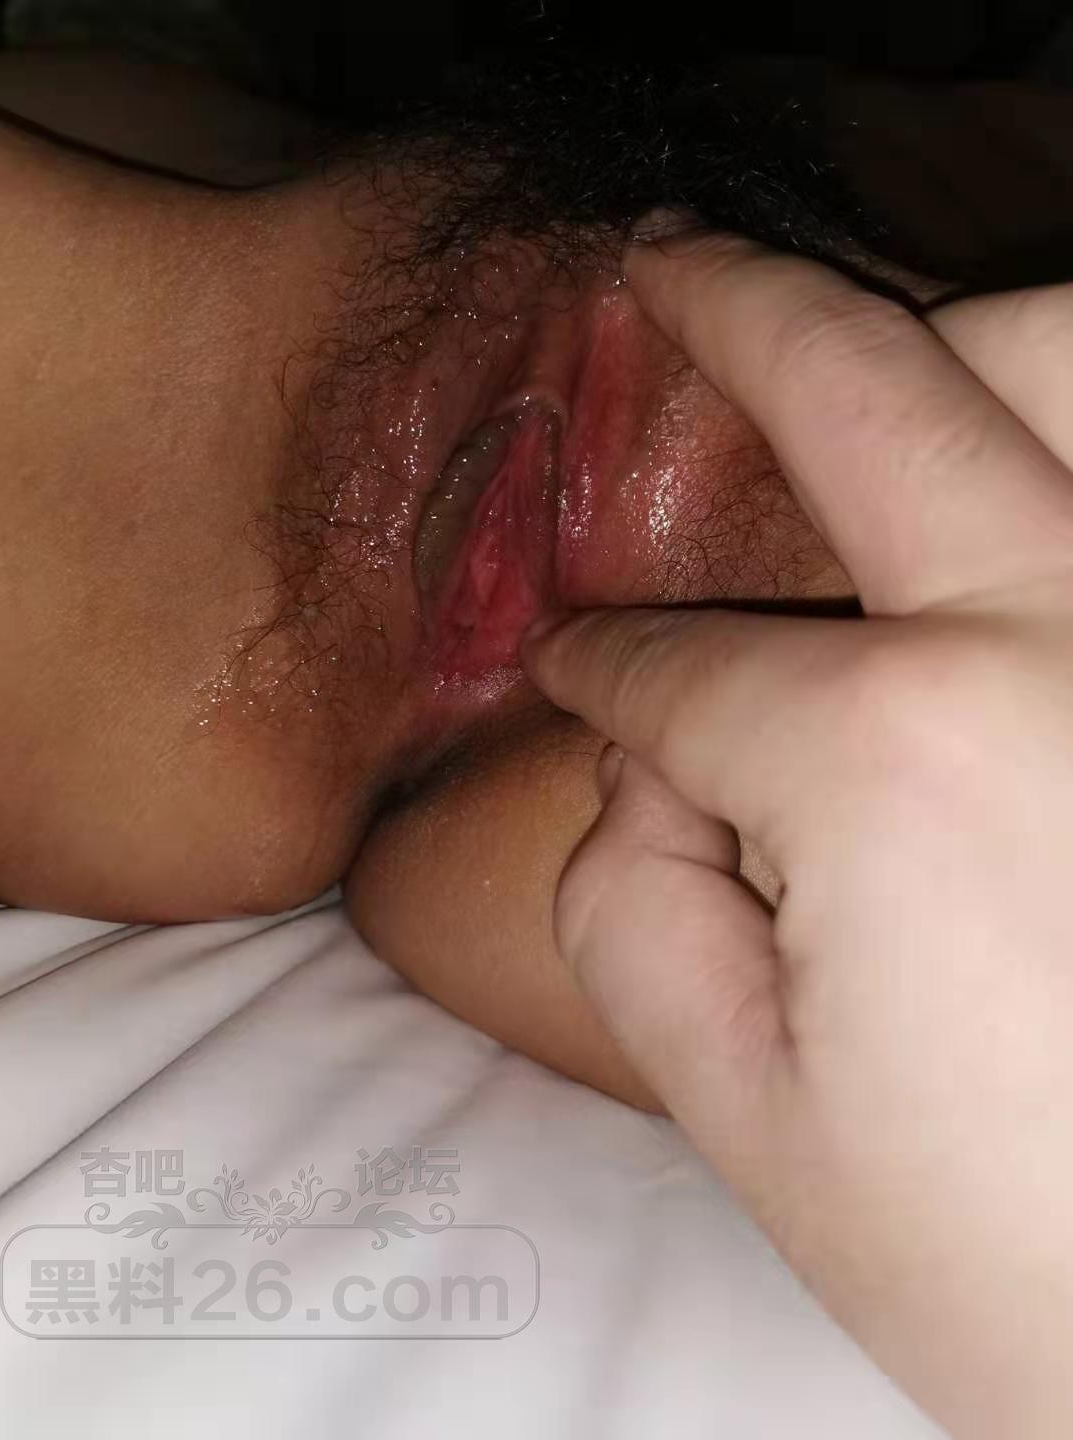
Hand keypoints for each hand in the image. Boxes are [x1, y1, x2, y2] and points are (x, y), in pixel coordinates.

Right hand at [523, 228, 1072, 1437]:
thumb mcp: (740, 1112)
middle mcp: (1056, 641)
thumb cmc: (1015, 1271)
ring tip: (847, 347)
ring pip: (1062, 367)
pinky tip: (993, 464)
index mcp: (888, 757)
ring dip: (935, 332)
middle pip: (866, 387)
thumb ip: (627, 897)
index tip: (576, 664)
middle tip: (660, 262)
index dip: (601, 668)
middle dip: (732, 309)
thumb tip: (646, 764)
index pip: (680, 669)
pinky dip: (1059, 433)